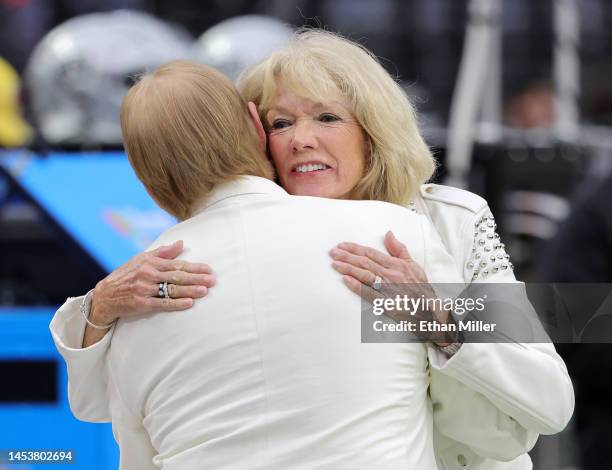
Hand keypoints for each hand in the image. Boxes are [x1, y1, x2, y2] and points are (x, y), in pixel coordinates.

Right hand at [90, 240, 215, 324]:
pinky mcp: (141, 304)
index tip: (208, 269)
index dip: (194, 267)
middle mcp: (147, 274)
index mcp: (150, 262)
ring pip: (171, 290)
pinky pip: (162, 303)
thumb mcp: (141, 259)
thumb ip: (163, 252)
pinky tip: (189, 303)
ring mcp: (144, 289)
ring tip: (204, 291)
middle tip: (212, 280)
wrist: (105, 295)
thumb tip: (181, 243)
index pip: (176, 264)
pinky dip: (176, 304)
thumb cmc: (127, 275)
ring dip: (189, 290)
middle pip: (176, 276)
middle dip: (196, 278)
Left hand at [330, 231, 451, 344]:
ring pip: (365, 275)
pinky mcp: (386, 304)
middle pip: (365, 262)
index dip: (355, 248)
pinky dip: (356, 286)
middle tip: (333, 252)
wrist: (430, 311)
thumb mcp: (413, 265)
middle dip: (347, 256)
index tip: (342, 245)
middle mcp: (391, 275)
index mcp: (397, 265)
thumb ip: (399, 249)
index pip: (371, 252)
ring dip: (348, 268)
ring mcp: (388, 289)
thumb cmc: (421, 289)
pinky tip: (345, 280)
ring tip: (335, 263)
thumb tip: (388, 234)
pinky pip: (369, 293)